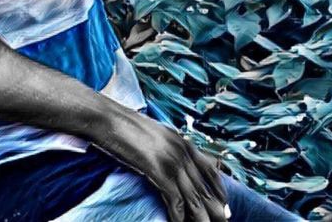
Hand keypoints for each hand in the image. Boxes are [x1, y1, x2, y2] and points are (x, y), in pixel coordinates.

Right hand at [91, 100, 228, 221]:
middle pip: (204, 188)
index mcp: (182, 141)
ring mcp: (170, 160)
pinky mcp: (158, 170)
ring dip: (200, 218)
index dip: (220, 190)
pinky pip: (175, 201)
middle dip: (213, 208)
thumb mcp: (155, 133)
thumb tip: (175, 162)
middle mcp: (181, 150)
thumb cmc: (125, 127)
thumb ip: (169, 146)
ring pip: (193, 198)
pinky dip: (179, 217)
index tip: (225, 206)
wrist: (107, 119)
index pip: (211, 169)